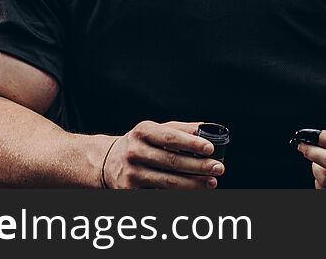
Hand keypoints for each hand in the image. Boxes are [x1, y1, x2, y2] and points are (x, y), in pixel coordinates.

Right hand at [103, 120, 224, 188]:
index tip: (210, 148)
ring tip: (211, 183)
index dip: (191, 144)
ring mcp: (131, 173)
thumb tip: (207, 130)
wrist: (107, 161)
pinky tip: (193, 194)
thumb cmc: (140, 143)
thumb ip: (180, 129)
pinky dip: (178, 196)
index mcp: (143, 131)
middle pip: (171, 162)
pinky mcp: (129, 192)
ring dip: (193, 184)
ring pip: (167, 182)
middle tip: (218, 168)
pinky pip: (158, 195)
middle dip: (198, 167)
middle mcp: (134, 151)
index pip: (170, 138)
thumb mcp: (154, 130)